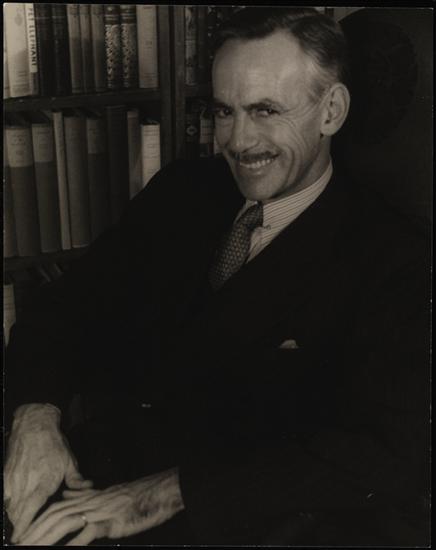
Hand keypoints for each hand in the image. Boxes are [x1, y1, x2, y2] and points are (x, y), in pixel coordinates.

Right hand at [4, 403, 92, 542]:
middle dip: (21, 525)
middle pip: (18, 513)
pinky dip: (8, 504)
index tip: (24, 539)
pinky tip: (13, 506)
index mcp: (44, 482)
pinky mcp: (6, 475)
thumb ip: (77, 480)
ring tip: (22, 523)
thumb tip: (87, 490)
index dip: (26, 526)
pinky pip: (4, 495)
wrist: (35, 425)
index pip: (31, 510)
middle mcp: (26, 483)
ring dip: (15, 516)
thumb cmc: (54, 443)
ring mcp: (14, 479)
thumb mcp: (70, 461)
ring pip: (10, 506)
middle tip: (26, 536)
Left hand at [16, 468, 184, 545]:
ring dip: (45, 539)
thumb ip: (87, 494)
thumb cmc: (136, 496)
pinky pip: (87, 533)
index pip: (55, 507)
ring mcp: (99, 511)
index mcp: (88, 497)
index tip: (22, 535)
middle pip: (54, 515)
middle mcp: (90, 502)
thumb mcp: (109, 494)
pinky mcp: (111, 521)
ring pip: (64, 523)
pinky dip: (73, 544)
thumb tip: (69, 491)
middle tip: (18, 544)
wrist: (158, 491)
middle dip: (33, 531)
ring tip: (31, 548)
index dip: (37, 521)